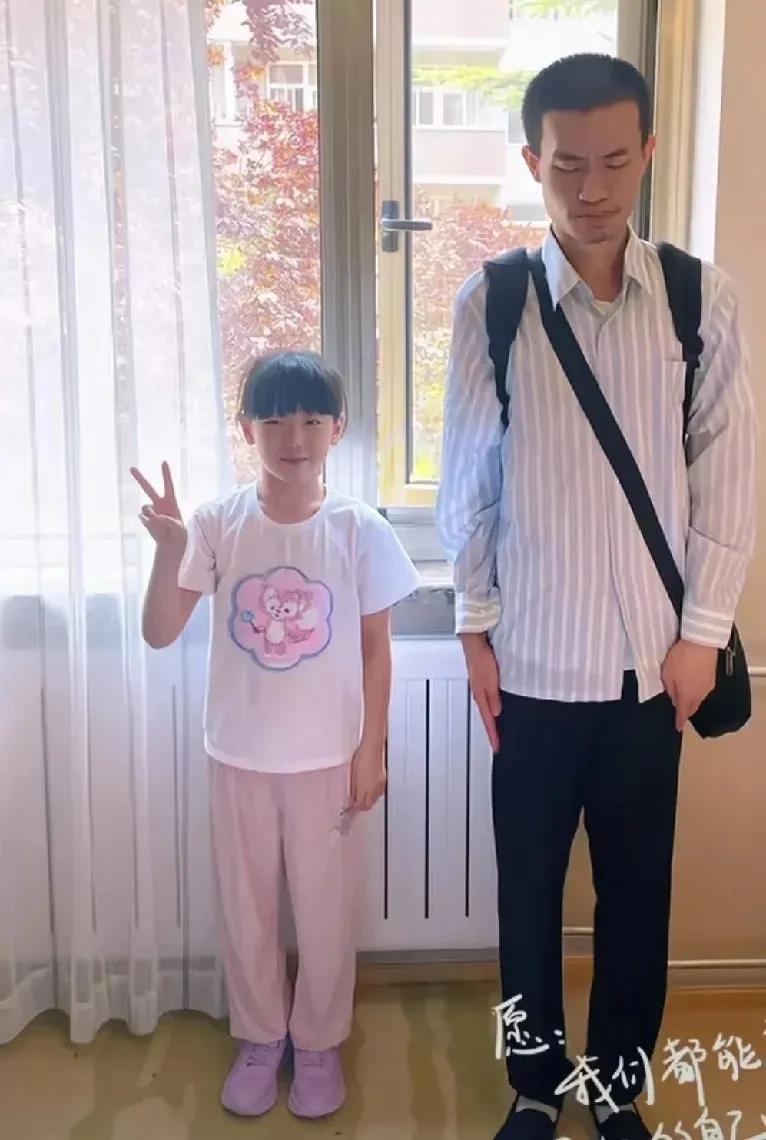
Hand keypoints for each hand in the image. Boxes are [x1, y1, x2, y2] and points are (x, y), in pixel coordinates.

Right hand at [131, 462, 185, 551]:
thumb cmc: (180, 534)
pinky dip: (148, 522)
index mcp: (171, 502)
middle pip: (148, 488)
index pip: (168, 486)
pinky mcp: (145, 519)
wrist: (171, 545)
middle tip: (131, 468)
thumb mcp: (179, 528)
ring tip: (159, 523)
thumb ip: (167, 520)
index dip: (166, 474)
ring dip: (150, 513)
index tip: (164, 462)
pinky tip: (154, 527)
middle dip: (139, 478)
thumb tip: (153, 516)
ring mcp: (151, 511)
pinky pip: (143, 517)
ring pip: (145, 507)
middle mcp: (159, 504)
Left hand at [349, 743, 386, 811]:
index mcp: (364, 788)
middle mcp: (373, 789)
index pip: (360, 805)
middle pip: (368, 805)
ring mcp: (380, 785)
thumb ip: (353, 788)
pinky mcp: (384, 780)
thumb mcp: (352, 773)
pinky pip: (379, 793)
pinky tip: (370, 790)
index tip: (350, 807)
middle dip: (361, 807)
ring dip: (368, 801)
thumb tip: (352, 797)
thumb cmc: (362, 756)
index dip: (354, 808)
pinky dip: (374, 794)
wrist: (373, 748)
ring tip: (362, 798)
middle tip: (355, 805)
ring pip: (375, 800)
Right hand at [461, 633, 500, 751]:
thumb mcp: (491, 681)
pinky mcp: (484, 680)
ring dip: (493, 719)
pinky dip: (493, 707)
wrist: (474, 642)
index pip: (487, 721)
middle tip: (497, 742)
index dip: (493, 735)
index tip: (497, 748)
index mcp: (480, 696)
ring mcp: (481, 687)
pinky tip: (498, 706)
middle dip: (492, 731)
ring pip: (487, 708)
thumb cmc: (482, 659)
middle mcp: (479, 694)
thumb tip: (497, 713)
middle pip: (486, 717)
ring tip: (499, 729)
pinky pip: (489, 699)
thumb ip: (494, 697)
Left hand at [661, 638, 717, 730]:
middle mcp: (700, 694)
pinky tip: (692, 683)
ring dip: (691, 700)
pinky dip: (697, 690)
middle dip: (686, 711)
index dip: (679, 722)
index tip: (677, 727)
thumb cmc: (682, 657)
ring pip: (698, 698)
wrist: (701, 642)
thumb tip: (672, 697)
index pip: (683, 714)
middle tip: (680, 712)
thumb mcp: (667, 674)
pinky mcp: (712, 676)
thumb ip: (669, 689)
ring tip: (683, 696)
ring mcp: (708, 686)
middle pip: (692, 708)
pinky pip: (703, 688)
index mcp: (687, 697)